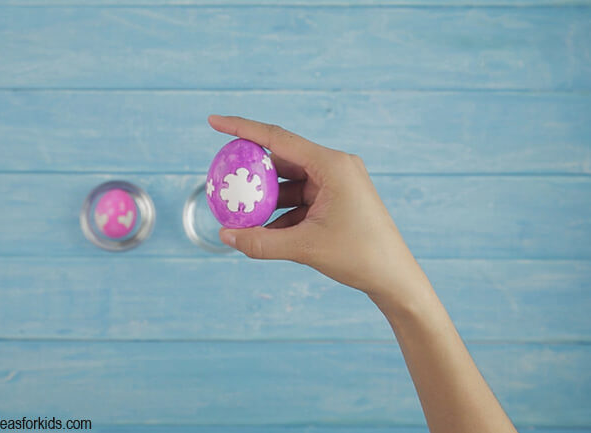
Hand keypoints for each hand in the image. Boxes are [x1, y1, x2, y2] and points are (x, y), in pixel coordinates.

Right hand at [208, 115, 430, 309]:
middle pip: (282, 161)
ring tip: (242, 216)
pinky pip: (300, 199)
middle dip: (253, 174)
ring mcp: (337, 183)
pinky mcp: (336, 199)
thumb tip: (225, 236)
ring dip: (267, 200)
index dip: (242, 128)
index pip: (277, 139)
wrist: (393, 277)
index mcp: (332, 165)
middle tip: (226, 183)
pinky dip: (282, 213)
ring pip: (289, 183)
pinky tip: (265, 231)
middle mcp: (335, 167)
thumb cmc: (359, 256)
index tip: (214, 122)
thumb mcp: (305, 247)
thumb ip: (262, 241)